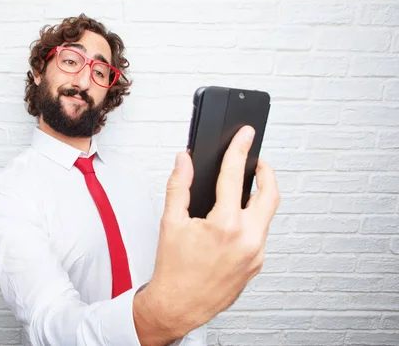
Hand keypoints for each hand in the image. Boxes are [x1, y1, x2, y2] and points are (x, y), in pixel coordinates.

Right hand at [134, 126, 279, 342]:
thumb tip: (184, 161)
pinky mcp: (257, 265)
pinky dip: (250, 221)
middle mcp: (248, 240)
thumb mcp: (171, 222)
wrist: (178, 305)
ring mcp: (256, 255)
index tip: (246, 135)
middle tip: (256, 162)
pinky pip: (260, 234)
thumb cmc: (173, 269)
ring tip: (240, 192)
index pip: (235, 176)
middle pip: (271, 194)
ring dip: (257, 199)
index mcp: (226, 225)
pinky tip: (233, 221)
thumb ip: (179, 186)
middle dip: (266, 173)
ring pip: (266, 216)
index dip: (240, 150)